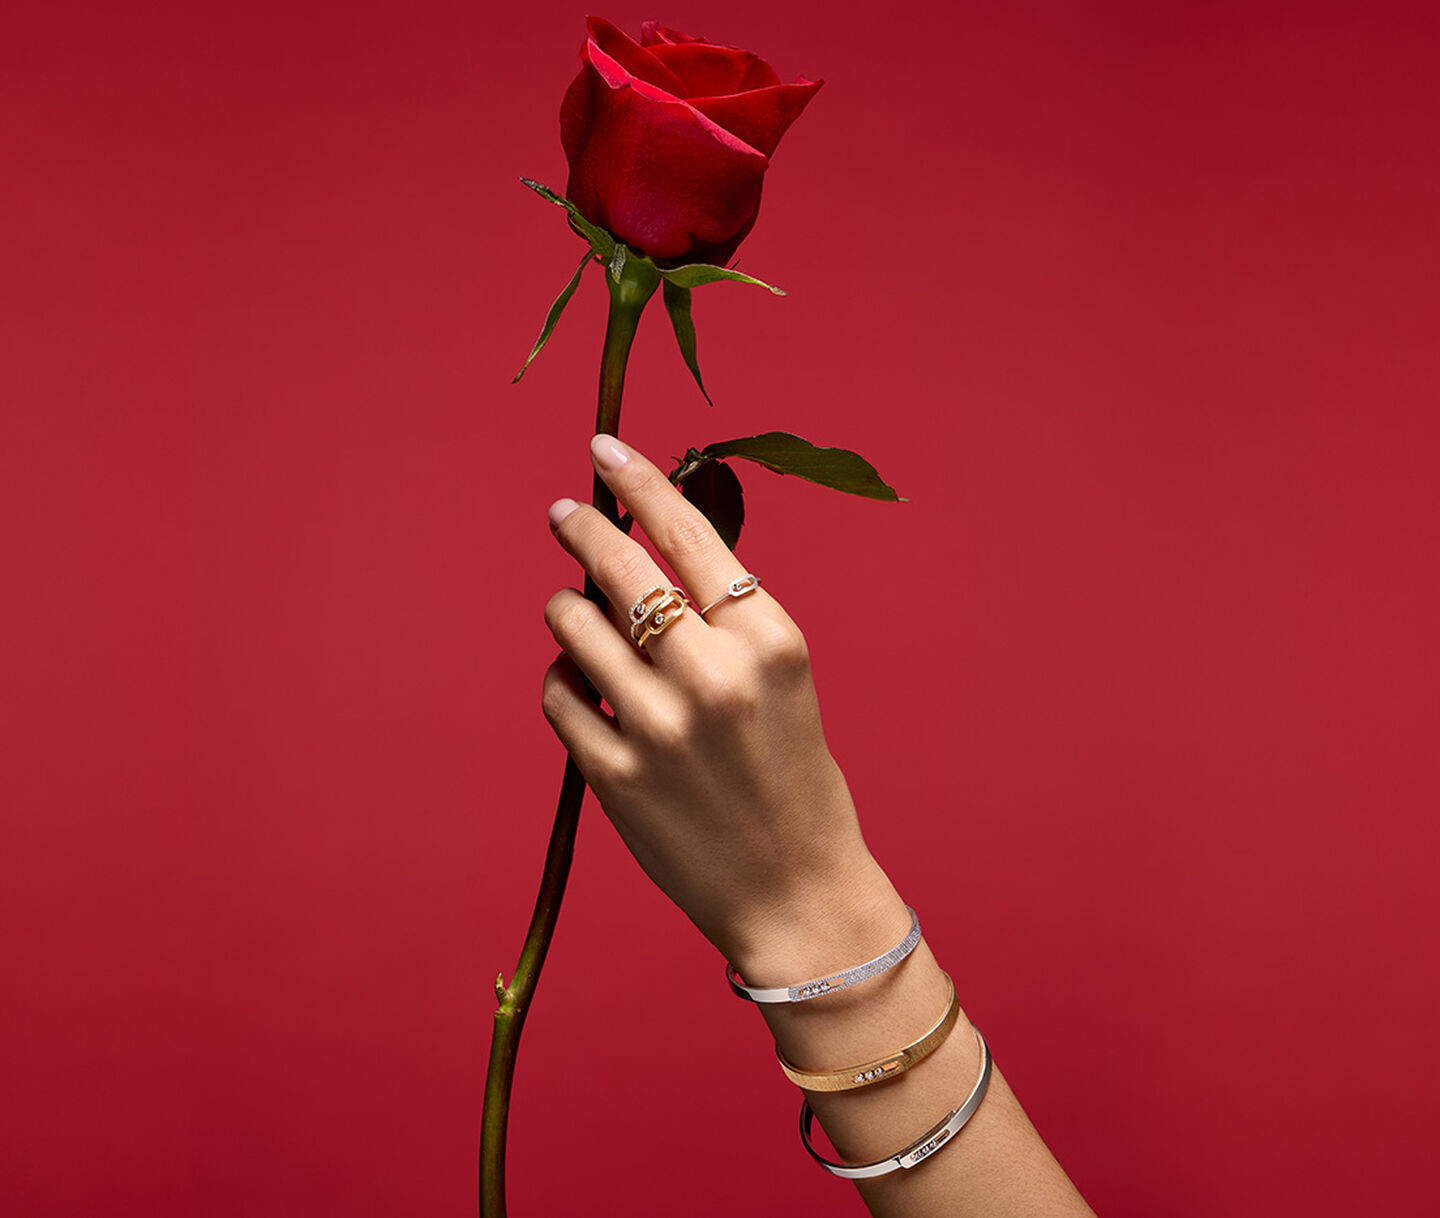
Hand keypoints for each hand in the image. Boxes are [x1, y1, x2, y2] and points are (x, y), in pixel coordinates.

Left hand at [541, 435, 896, 976]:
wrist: (797, 892)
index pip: (689, 533)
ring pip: (573, 624)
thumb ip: (724, 616)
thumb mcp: (783, 678)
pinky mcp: (616, 778)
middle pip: (620, 567)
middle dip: (581, 527)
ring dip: (568, 612)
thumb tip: (640, 546)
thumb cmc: (794, 776)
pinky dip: (563, 682)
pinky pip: (557, 695)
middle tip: (561, 512)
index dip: (639, 481)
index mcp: (770, 641)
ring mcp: (660, 728)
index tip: (604, 449)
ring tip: (580, 621)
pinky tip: (586, 691)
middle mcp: (715, 674)